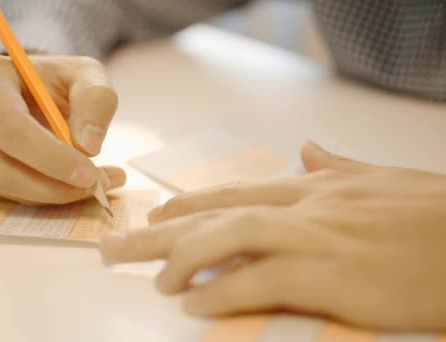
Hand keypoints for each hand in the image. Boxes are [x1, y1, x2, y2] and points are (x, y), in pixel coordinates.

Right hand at [0, 54, 124, 204]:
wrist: (34, 89)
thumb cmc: (58, 80)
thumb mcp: (86, 75)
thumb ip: (96, 101)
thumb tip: (89, 145)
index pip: (11, 129)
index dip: (51, 159)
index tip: (90, 175)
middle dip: (53, 185)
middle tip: (99, 185)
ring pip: (3, 186)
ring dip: (53, 194)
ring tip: (98, 182)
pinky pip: (4, 194)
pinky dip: (44, 196)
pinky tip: (72, 182)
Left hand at [100, 141, 445, 329]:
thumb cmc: (435, 215)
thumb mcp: (382, 180)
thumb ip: (337, 166)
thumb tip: (306, 150)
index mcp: (314, 190)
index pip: (236, 192)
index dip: (190, 203)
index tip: (155, 213)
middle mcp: (306, 208)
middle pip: (217, 214)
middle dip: (160, 231)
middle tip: (115, 246)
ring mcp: (319, 239)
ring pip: (231, 237)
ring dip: (184, 258)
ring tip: (154, 280)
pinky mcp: (335, 275)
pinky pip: (264, 279)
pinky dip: (226, 292)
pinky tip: (196, 305)